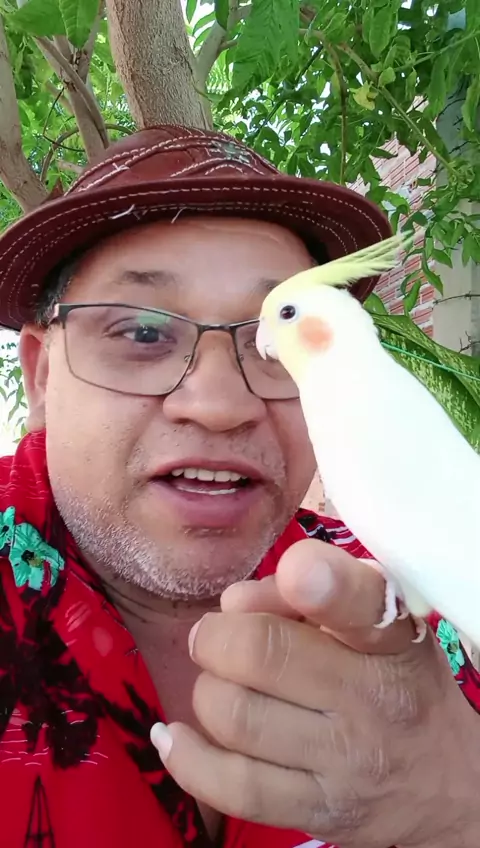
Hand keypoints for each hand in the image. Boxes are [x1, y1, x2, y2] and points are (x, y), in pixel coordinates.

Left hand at [151, 539, 478, 847]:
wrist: (444, 778)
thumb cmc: (391, 677)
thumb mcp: (372, 620)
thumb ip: (302, 596)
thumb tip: (231, 604)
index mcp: (387, 637)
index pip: (357, 603)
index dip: (320, 582)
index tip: (295, 571)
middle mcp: (370, 698)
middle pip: (261, 654)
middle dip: (216, 637)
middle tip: (215, 638)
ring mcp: (344, 761)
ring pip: (235, 716)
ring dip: (208, 691)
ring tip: (220, 684)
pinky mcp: (319, 812)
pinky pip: (233, 788)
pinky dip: (187, 758)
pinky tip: (174, 736)